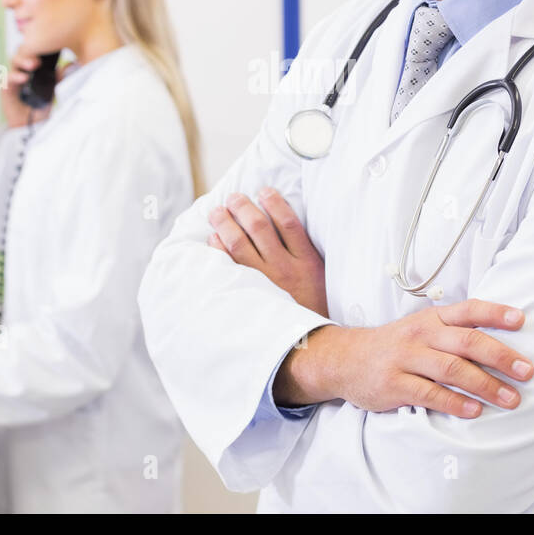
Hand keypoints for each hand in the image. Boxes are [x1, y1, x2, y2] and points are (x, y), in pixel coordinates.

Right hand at [0, 42, 56, 127]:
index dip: (37, 44)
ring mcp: (13, 79)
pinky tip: (23, 78)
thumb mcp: (54, 90)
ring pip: (14, 61)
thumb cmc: (42, 107)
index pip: (33, 50)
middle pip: (22, 51)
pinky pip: (7, 79)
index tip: (49, 43)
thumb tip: (69, 64)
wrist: (32, 127)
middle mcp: (22, 70)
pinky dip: (14, 77)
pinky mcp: (6, 89)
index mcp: (33, 67)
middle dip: (31, 50)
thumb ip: (60, 78)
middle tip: (42, 55)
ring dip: (23, 61)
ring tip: (33, 65)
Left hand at [208, 188, 327, 316]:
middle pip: (259, 228)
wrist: (310, 343)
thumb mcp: (321, 278)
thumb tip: (287, 226)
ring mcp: (264, 282)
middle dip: (243, 208)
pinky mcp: (249, 294)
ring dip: (225, 223)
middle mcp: (284, 269)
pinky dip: (218, 249)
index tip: (264, 191)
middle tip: (233, 197)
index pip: (288, 223)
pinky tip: (212, 238)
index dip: (275, 203)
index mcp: (307, 262)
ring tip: (217, 212)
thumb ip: (307, 254)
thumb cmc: (315, 308)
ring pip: (239, 244)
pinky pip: (228, 266)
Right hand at [276, 300, 532, 417]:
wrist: (345, 359)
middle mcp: (421, 335)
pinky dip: (454, 403)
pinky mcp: (394, 385)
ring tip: (510, 399)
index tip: (522, 320)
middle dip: (501, 356)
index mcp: (431, 318)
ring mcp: (406, 359)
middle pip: (466, 341)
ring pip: (452, 369)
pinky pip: (429, 394)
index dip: (495, 312)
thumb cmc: (395, 346)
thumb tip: (502, 343)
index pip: (468, 309)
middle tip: (527, 371)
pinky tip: (474, 411)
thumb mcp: (421, 329)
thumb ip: (453, 332)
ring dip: (485, 385)